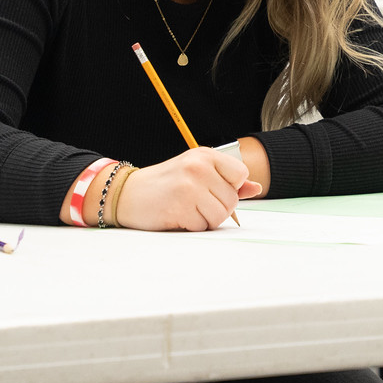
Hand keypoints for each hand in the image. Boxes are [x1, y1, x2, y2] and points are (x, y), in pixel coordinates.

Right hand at [109, 147, 262, 231]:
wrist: (127, 194)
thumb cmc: (165, 184)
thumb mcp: (196, 172)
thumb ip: (226, 180)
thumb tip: (255, 188)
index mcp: (205, 155)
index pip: (240, 174)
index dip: (230, 187)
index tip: (212, 189)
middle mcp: (198, 168)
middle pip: (232, 199)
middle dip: (217, 207)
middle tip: (195, 202)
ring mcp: (189, 187)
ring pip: (220, 215)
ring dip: (206, 219)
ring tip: (187, 209)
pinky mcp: (180, 208)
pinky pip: (203, 226)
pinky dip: (192, 226)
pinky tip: (177, 215)